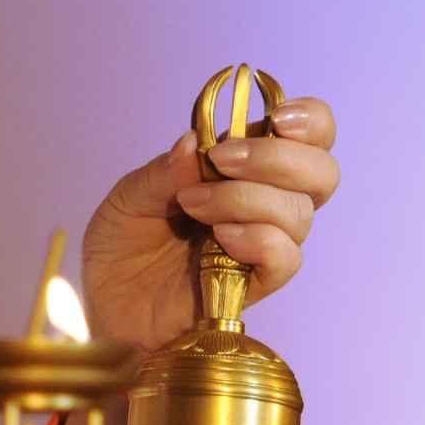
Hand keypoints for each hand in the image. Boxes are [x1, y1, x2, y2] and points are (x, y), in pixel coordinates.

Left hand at [80, 96, 338, 353]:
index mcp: (245, 168)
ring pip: (299, 213)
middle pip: (322, 173)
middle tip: (222, 162)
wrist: (103, 306)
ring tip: (193, 204)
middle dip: (278, 158)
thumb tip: (197, 143)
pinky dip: (259, 240)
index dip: (311, 121)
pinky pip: (287, 259)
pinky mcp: (253, 284)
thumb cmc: (121, 247)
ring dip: (247, 198)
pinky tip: (221, 238)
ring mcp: (263, 245)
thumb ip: (162, 171)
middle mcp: (266, 203)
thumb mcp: (128, 197)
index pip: (312, 135)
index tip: (278, 119)